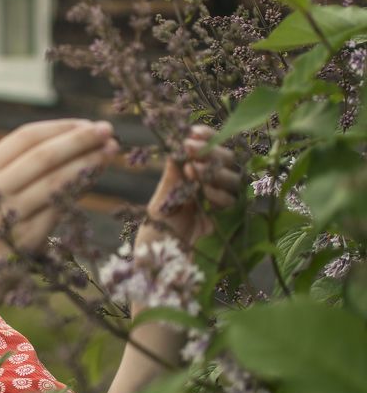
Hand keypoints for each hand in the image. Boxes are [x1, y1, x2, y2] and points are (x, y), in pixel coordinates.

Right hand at [0, 119, 119, 265]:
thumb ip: (22, 164)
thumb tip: (78, 137)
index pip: (26, 137)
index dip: (61, 127)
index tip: (88, 124)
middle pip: (43, 155)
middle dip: (79, 139)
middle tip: (108, 130)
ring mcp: (7, 214)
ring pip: (55, 179)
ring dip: (87, 161)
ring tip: (110, 150)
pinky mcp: (25, 238)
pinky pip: (59, 206)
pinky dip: (80, 188)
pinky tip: (95, 177)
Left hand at [138, 125, 241, 249]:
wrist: (161, 260)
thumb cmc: (159, 229)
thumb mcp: (162, 198)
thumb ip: (173, 175)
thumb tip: (177, 145)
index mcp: (198, 175)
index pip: (211, 149)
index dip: (206, 138)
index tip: (191, 132)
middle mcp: (214, 186)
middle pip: (228, 159)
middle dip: (210, 151)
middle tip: (191, 147)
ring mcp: (223, 202)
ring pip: (233, 177)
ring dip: (213, 170)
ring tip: (193, 169)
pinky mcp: (229, 220)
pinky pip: (232, 200)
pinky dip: (218, 192)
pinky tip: (202, 190)